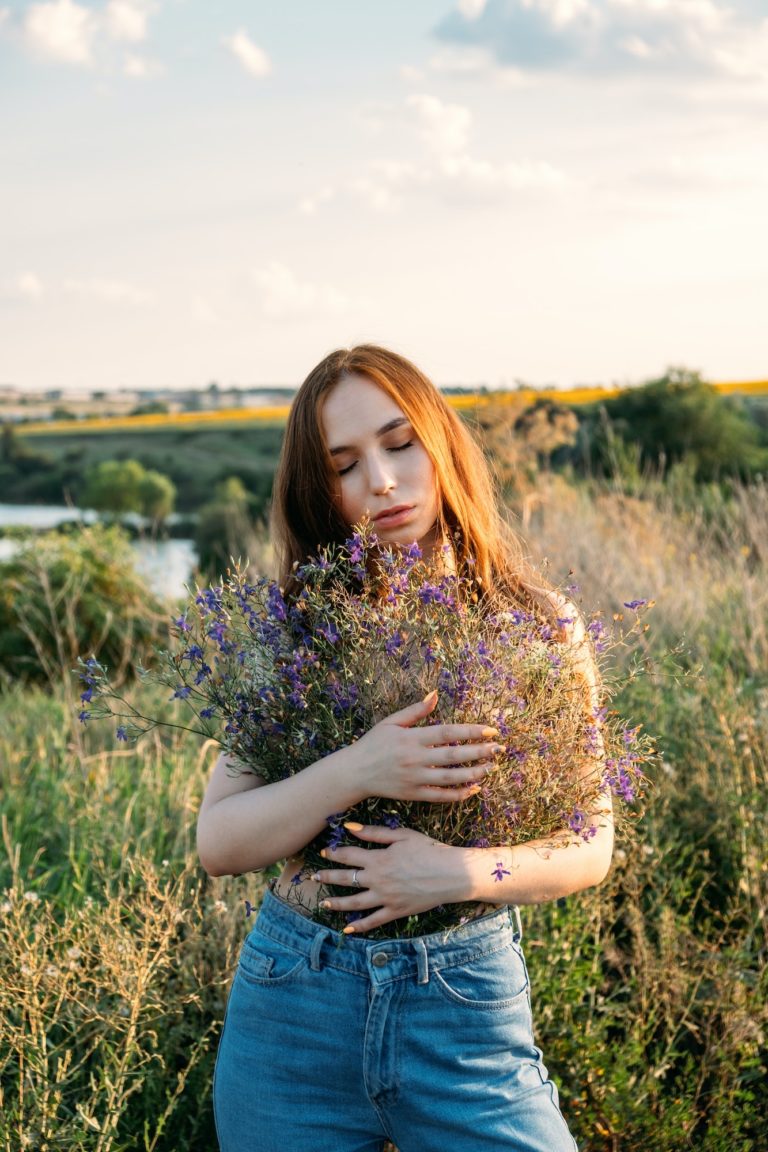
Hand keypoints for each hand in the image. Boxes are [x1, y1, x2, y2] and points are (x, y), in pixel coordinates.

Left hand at [311, 822, 469, 933]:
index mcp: (378, 859)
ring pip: (354, 903)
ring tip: (324, 903)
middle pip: (346, 879)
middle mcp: (378, 880)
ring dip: (337, 902)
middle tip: (313, 877)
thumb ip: (375, 833)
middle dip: (328, 877)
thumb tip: (350, 827)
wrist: (452, 873)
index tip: (323, 852)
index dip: (334, 853)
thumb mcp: (402, 835)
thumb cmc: (429, 849)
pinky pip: (373, 921)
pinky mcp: (396, 911)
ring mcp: (386, 898)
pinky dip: (359, 926)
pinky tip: (347, 929)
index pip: (348, 856)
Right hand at [349, 690, 501, 803]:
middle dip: (479, 752)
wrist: (354, 773)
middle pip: (453, 755)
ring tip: (491, 767)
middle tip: (499, 749)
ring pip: (450, 778)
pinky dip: (458, 794)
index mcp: (411, 738)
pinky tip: (474, 789)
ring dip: (474, 773)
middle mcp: (415, 759)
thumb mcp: (391, 722)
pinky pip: (440, 797)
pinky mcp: (413, 795)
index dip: (471, 731)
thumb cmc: (373, 744)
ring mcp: (415, 779)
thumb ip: (415, 711)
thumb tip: (435, 695)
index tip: (490, 730)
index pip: (447, 732)